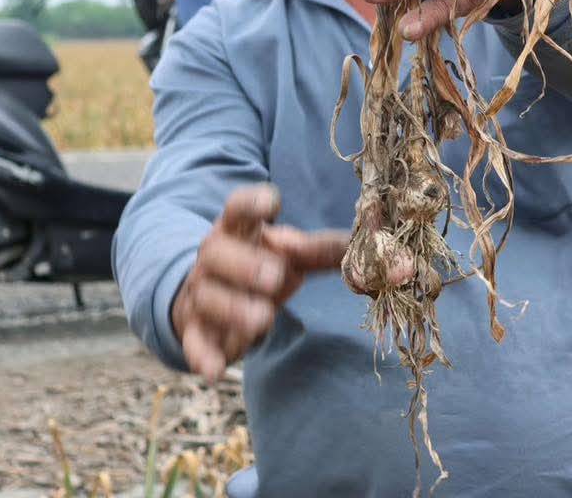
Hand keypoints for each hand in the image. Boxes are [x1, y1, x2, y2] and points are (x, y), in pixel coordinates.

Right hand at [172, 186, 347, 381]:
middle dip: (245, 264)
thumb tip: (378, 252)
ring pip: (207, 297)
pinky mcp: (195, 330)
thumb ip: (326, 250)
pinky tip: (214, 370)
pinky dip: (201, 355)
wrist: (210, 295)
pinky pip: (193, 342)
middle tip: (275, 275)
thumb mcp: (290, 254)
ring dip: (232, 308)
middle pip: (217, 253)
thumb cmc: (260, 265)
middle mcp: (212, 258)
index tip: (272, 202)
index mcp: (237, 230)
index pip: (237, 208)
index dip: (252, 203)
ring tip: (263, 319)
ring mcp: (200, 294)